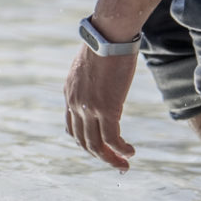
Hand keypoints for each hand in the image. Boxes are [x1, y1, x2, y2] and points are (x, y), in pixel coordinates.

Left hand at [64, 43, 138, 169]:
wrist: (108, 35)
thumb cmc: (105, 45)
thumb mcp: (90, 65)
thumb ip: (92, 81)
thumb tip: (103, 84)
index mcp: (69, 93)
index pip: (72, 127)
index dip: (86, 142)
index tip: (102, 149)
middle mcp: (74, 103)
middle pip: (83, 140)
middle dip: (100, 156)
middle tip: (117, 164)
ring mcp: (88, 108)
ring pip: (96, 144)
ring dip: (111, 158)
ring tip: (125, 164)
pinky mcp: (106, 109)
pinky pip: (112, 138)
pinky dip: (121, 149)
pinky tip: (131, 151)